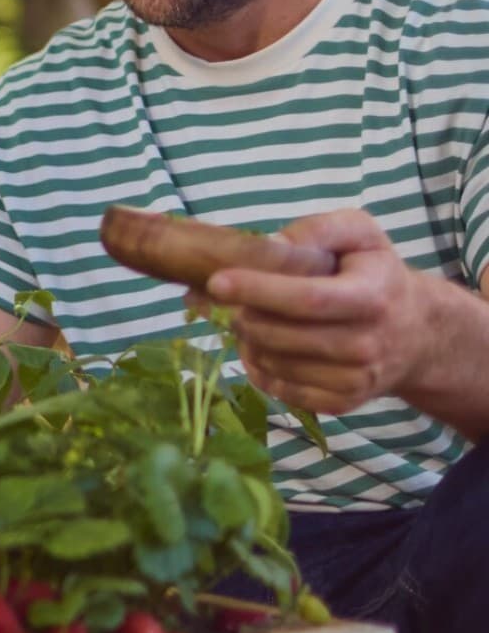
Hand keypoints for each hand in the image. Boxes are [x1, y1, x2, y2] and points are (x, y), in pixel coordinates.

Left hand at [206, 209, 433, 416]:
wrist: (415, 332)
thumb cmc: (375, 273)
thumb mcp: (359, 234)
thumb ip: (317, 230)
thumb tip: (272, 244)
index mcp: (371, 297)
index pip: (308, 298)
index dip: (259, 290)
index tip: (216, 281)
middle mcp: (367, 344)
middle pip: (282, 335)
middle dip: (242, 316)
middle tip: (225, 298)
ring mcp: (356, 379)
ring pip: (275, 364)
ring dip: (247, 340)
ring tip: (249, 317)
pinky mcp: (342, 402)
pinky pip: (281, 390)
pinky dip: (258, 368)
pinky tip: (262, 345)